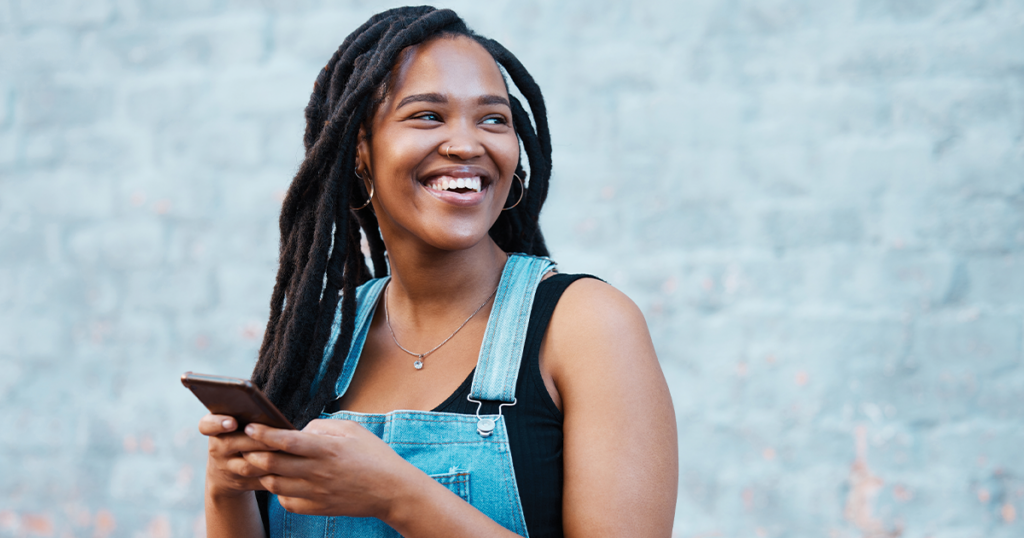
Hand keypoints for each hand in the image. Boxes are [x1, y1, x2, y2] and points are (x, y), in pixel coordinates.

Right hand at [198, 414, 276, 498]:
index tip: (233, 423)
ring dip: (266, 459)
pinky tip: (287, 469)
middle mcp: (217, 449)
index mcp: (216, 430)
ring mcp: (227, 468)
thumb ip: (247, 417)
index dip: (218, 423)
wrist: (226, 474)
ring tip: (284, 451)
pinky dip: (273, 475)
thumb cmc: (240, 438)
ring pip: (246, 466)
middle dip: (255, 441)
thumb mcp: (236, 426)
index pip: (206, 425)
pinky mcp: (241, 483)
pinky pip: (257, 481)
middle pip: (232, 443)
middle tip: (273, 438)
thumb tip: (268, 411)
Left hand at [241, 419, 415, 518]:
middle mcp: (318, 472)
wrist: (391, 491)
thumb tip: (298, 430)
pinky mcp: (317, 508)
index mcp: (327, 449)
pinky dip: (278, 491)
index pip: (286, 440)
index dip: (263, 433)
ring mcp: (316, 493)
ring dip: (262, 473)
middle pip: (272, 464)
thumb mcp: (352, 429)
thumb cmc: (373, 455)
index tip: (249, 426)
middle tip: (245, 445)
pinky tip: (280, 481)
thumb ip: (322, 426)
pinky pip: (286, 502)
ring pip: (274, 484)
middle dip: (252, 453)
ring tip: (258, 463)